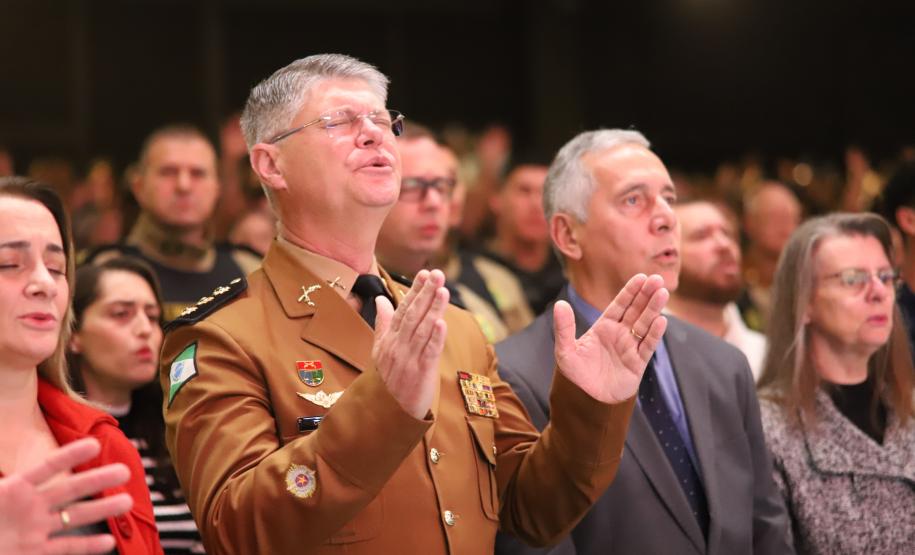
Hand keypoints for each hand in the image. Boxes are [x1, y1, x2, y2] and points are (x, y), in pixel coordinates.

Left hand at [0, 437, 132, 554]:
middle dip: (98, 480)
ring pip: (75, 517)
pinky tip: (108, 542)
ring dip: (101, 510)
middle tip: (124, 471)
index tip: (94, 444)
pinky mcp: (35, 552)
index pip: (45, 469)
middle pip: (69, 490)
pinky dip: (87, 547)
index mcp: (12, 490)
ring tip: (126, 502)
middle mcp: (29, 508)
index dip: (69, 456)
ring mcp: (34, 530)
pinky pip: (65, 548)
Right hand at [373, 269, 449, 418]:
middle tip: (438, 273)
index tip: (425, 272)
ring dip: (433, 309)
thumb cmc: (387, 380)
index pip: (403, 309)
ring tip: (443, 290)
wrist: (386, 414)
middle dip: (426, 293)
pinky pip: (428, 353)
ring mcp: (409, 360)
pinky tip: (442, 323)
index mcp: (390, 339)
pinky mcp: (420, 374)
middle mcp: (398, 346)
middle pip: (413, 315)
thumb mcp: (380, 350)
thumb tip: (380, 299)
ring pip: (423, 330)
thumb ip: (383, 324)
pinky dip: (435, 338)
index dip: (415, 291)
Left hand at [554, 274, 668, 402]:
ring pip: (644, 325)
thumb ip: (564, 328)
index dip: (630, 291)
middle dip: (646, 295)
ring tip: (663, 293)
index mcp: (603, 328)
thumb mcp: (565, 350)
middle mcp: (619, 335)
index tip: (641, 277)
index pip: (619, 305)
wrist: (586, 401)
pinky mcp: (637, 364)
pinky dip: (654, 333)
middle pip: (635, 311)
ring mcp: (630, 348)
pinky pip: (647, 345)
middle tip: (657, 279)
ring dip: (653, 309)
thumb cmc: (575, 375)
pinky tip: (661, 320)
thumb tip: (560, 304)